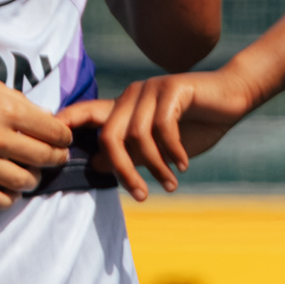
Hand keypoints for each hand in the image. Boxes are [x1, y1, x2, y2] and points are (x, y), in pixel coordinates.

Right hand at [0, 58, 74, 207]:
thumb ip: (17, 103)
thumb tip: (44, 120)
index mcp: (6, 108)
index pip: (54, 132)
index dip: (63, 138)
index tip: (60, 141)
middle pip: (43, 159)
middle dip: (54, 160)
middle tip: (51, 159)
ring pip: (22, 182)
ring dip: (31, 180)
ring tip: (28, 174)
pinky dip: (7, 198)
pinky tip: (7, 191)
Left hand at [64, 57, 267, 198]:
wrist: (232, 98)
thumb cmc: (195, 124)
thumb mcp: (158, 146)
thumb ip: (129, 153)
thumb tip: (95, 164)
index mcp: (123, 107)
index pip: (85, 113)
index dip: (65, 125)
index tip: (51, 147)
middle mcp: (131, 95)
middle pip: (109, 136)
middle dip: (122, 170)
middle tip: (140, 195)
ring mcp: (150, 89)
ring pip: (137, 135)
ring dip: (155, 166)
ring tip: (170, 183)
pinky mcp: (172, 88)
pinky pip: (163, 127)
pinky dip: (172, 151)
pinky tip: (183, 165)